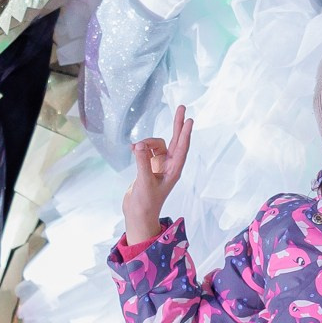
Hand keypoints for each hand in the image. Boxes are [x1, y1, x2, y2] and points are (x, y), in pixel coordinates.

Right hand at [122, 105, 192, 246]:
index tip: (189, 119)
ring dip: (146, 142)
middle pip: (176, 141)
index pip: (182, 148)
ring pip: (156, 144)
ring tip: (134, 147)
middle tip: (182, 107)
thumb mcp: (144, 183)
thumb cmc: (145, 203)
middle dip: (178, 124)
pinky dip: (140, 148)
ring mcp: (160, 165)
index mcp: (174, 171)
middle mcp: (169, 166)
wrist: (138, 215)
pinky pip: (147, 150)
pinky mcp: (149, 166)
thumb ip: (142, 163)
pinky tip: (132, 149)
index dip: (185, 133)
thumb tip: (139, 145)